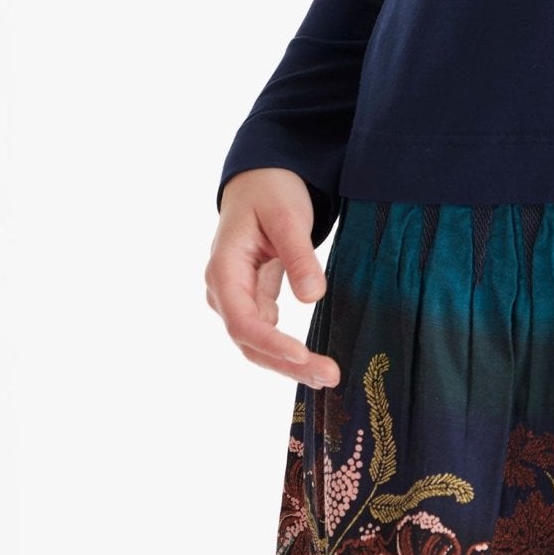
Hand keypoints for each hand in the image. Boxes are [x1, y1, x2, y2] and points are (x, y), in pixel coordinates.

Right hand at [205, 168, 341, 387]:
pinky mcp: (253, 297)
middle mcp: (224, 290)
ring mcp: (236, 297)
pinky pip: (267, 331)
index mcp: (224, 269)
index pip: (243, 321)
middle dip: (287, 364)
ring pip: (258, 342)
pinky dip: (288, 348)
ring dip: (289, 362)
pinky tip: (313, 361)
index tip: (305, 357)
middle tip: (330, 377)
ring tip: (328, 376)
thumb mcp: (288, 216)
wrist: (259, 177)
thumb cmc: (271, 190)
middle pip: (250, 341)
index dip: (272, 345)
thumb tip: (312, 298)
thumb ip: (299, 256)